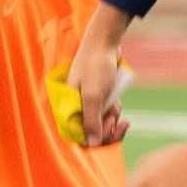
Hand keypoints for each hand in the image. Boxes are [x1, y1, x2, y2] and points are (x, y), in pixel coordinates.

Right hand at [68, 2, 131, 145]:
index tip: (109, 130)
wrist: (105, 42)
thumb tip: (93, 144)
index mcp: (68, 107)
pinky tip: (118, 102)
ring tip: (117, 107)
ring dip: (112, 119)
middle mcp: (75, 107)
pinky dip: (114, 110)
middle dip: (107, 130)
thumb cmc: (96, 66)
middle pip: (91, 133)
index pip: (78, 135)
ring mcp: (87, 102)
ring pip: (101, 124)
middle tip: (118, 122)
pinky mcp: (98, 97)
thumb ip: (91, 120)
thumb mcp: (93, 95)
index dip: (95, 139)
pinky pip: (106, 113)